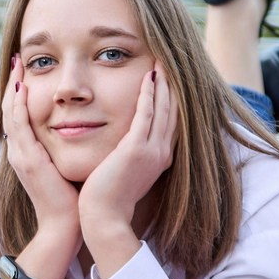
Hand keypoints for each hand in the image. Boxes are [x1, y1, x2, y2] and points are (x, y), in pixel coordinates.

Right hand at [0, 67, 80, 235]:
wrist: (66, 225)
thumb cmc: (72, 199)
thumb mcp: (65, 167)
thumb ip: (66, 149)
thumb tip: (79, 130)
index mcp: (28, 152)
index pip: (19, 114)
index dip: (20, 92)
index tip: (26, 70)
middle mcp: (19, 151)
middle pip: (10, 108)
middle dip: (13, 82)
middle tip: (18, 58)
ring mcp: (20, 155)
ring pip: (10, 112)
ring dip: (13, 86)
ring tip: (18, 64)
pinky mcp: (27, 159)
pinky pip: (19, 124)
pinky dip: (18, 104)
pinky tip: (23, 86)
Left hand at [76, 66, 176, 239]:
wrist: (105, 218)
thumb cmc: (109, 198)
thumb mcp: (126, 172)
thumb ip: (131, 155)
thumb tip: (127, 144)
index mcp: (161, 158)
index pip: (171, 121)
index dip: (172, 98)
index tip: (170, 77)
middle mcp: (162, 153)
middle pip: (173, 111)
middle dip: (173, 85)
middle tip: (171, 60)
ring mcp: (152, 151)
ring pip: (163, 109)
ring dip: (164, 83)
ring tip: (163, 61)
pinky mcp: (137, 150)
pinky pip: (146, 114)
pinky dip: (149, 94)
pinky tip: (149, 76)